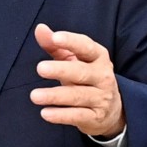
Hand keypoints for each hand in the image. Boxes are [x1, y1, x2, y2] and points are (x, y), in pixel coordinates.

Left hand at [29, 23, 124, 137]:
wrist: (112, 110)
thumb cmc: (86, 77)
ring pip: (77, 96)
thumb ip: (55, 45)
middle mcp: (103, 76)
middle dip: (60, 70)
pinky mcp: (96, 117)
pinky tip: (46, 113)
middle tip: (40, 68)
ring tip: (34, 96)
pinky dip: (61, 115)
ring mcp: (101, 98)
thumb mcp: (73, 60)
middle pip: (81, 72)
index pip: (86, 47)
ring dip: (55, 96)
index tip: (55, 38)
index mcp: (98, 58)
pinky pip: (78, 116)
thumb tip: (40, 29)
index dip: (71, 41)